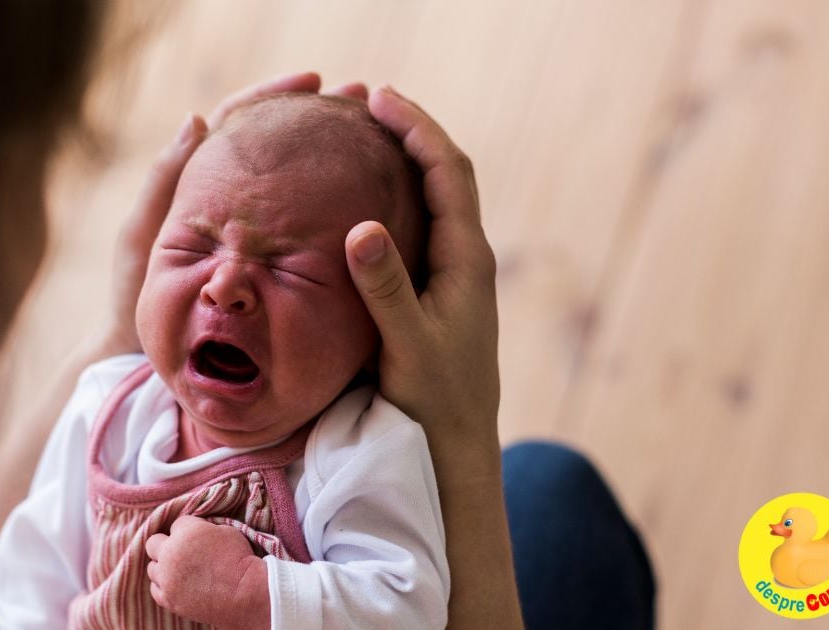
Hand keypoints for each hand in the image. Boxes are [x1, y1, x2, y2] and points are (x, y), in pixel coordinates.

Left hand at [100, 72, 367, 355]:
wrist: (148, 355)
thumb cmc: (136, 296)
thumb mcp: (143, 236)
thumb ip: (164, 181)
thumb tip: (198, 119)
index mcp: (201, 181)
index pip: (241, 121)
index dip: (275, 96)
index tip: (313, 81)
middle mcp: (234, 200)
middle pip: (279, 144)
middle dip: (319, 118)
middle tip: (361, 99)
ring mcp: (257, 231)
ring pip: (298, 183)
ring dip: (334, 156)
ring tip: (375, 137)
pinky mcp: (274, 263)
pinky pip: (307, 228)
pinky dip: (333, 207)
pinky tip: (367, 200)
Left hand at [144, 516, 269, 629]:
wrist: (245, 593)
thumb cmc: (240, 560)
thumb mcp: (226, 531)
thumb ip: (204, 528)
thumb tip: (197, 530)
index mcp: (185, 532)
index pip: (176, 524)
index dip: (189, 529)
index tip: (199, 538)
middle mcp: (170, 554)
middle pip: (153, 543)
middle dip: (166, 544)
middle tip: (181, 551)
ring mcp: (167, 579)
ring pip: (152, 568)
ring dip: (163, 566)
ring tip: (180, 570)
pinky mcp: (169, 599)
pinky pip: (155, 589)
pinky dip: (164, 586)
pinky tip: (177, 584)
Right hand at [345, 85, 499, 432]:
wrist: (456, 445)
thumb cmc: (435, 400)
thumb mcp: (407, 345)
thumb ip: (386, 288)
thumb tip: (361, 227)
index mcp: (467, 259)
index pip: (448, 172)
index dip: (417, 128)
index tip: (378, 97)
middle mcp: (467, 258)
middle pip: (445, 174)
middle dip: (411, 131)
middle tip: (366, 101)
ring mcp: (455, 274)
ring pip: (434, 198)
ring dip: (406, 159)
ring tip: (365, 134)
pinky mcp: (439, 292)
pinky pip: (421, 225)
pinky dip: (398, 196)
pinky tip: (366, 199)